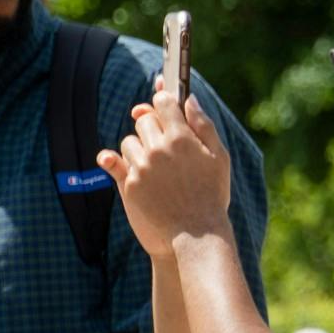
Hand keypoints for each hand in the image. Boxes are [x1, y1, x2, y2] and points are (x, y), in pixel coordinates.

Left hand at [96, 84, 234, 258]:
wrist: (196, 234)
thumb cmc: (212, 194)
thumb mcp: (219, 157)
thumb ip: (204, 124)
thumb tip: (189, 98)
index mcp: (183, 138)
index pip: (163, 102)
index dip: (163, 98)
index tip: (164, 101)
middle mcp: (159, 149)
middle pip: (143, 119)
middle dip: (152, 125)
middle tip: (164, 139)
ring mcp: (142, 167)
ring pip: (129, 141)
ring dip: (139, 146)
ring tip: (154, 163)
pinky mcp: (128, 185)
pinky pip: (114, 161)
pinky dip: (115, 159)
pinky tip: (115, 160)